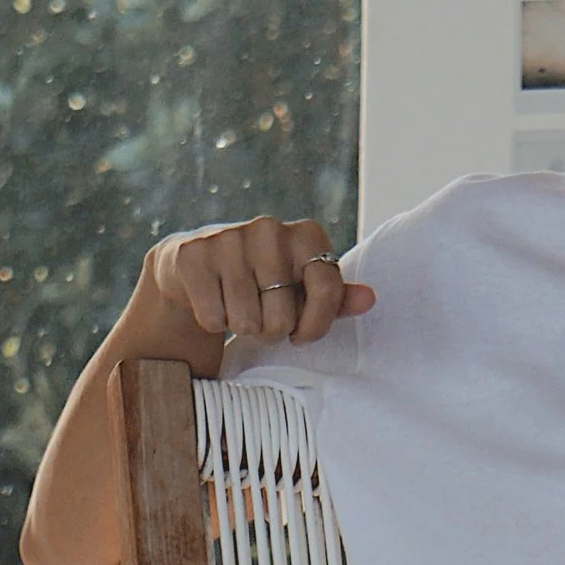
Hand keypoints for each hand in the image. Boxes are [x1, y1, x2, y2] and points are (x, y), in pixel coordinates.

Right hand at [142, 214, 374, 350]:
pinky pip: (214, 318)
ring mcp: (229, 238)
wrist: (197, 264)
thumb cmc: (262, 281)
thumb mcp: (303, 288)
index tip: (302, 336)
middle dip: (272, 330)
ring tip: (239, 308)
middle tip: (262, 315)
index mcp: (307, 234)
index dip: (315, 327)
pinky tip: (214, 300)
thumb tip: (370, 299)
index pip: (328, 292)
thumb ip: (336, 296)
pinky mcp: (194, 255)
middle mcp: (270, 228)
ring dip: (243, 328)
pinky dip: (214, 321)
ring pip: (247, 323)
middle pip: (282, 318)